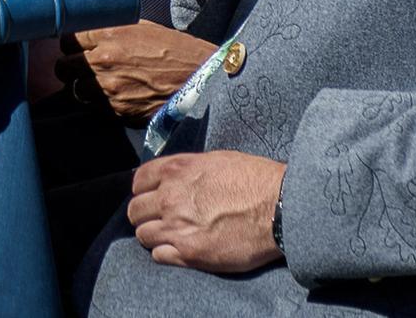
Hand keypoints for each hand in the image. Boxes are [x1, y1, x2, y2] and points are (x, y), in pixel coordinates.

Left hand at [55, 21, 216, 122]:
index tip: (75, 49)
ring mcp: (110, 88)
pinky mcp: (118, 110)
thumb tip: (91, 32)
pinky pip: (95, 107)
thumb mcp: (143, 28)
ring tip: (98, 85)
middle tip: (78, 69)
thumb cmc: (175, 50)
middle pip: (64, 67)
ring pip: (75, 90)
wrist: (200, 79)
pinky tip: (115, 97)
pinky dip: (100, 103)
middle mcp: (104, 61)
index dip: (71, 46)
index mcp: (110, 35)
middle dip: (69, 68)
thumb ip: (113, 30)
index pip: (67, 40)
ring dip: (83, 88)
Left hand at [126, 151, 285, 272]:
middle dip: (146, 214)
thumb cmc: (255, 180)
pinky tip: (180, 249)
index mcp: (176, 171)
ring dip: (154, 235)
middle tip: (160, 218)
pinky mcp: (190, 254)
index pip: (138, 181)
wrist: (280, 208)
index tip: (153, 195)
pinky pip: (159, 255)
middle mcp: (170, 198)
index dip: (145, 190)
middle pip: (136, 210)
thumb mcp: (216, 160)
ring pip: (143, 234)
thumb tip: (177, 178)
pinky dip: (165, 253)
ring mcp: (177, 227)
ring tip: (170, 235)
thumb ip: (188, 170)